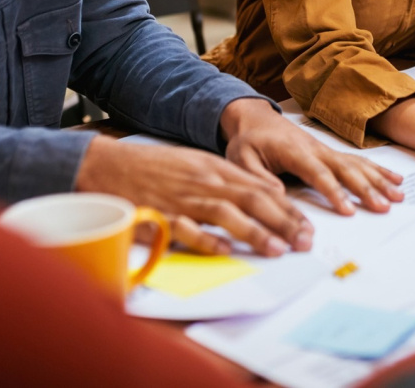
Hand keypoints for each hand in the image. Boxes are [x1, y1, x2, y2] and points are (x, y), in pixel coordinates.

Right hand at [75, 134, 310, 256]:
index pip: (261, 188)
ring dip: (255, 232)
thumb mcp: (197, 165)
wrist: (107, 165)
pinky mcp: (159, 215)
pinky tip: (223, 250)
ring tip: (278, 249)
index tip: (307, 226)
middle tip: (306, 240)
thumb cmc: (154, 168)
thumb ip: (229, 180)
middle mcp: (204, 182)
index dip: (287, 208)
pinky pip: (185, 230)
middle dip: (283, 221)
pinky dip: (205, 240)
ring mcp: (182, 199)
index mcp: (215, 168)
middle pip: (252, 199)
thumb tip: (265, 195)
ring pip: (226, 214)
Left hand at [220, 98, 404, 215]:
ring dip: (379, 181)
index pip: (318, 173)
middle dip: (367, 188)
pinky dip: (378, 171)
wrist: (255, 120)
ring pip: (357, 165)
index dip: (334, 191)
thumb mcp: (241, 159)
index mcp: (294, 151)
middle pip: (346, 169)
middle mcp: (316, 149)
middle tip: (384, 206)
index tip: (348, 210)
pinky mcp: (330, 153)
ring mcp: (326, 150)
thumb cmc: (248, 141)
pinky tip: (395, 180)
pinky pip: (358, 162)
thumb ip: (258, 177)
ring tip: (398, 197)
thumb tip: (278, 196)